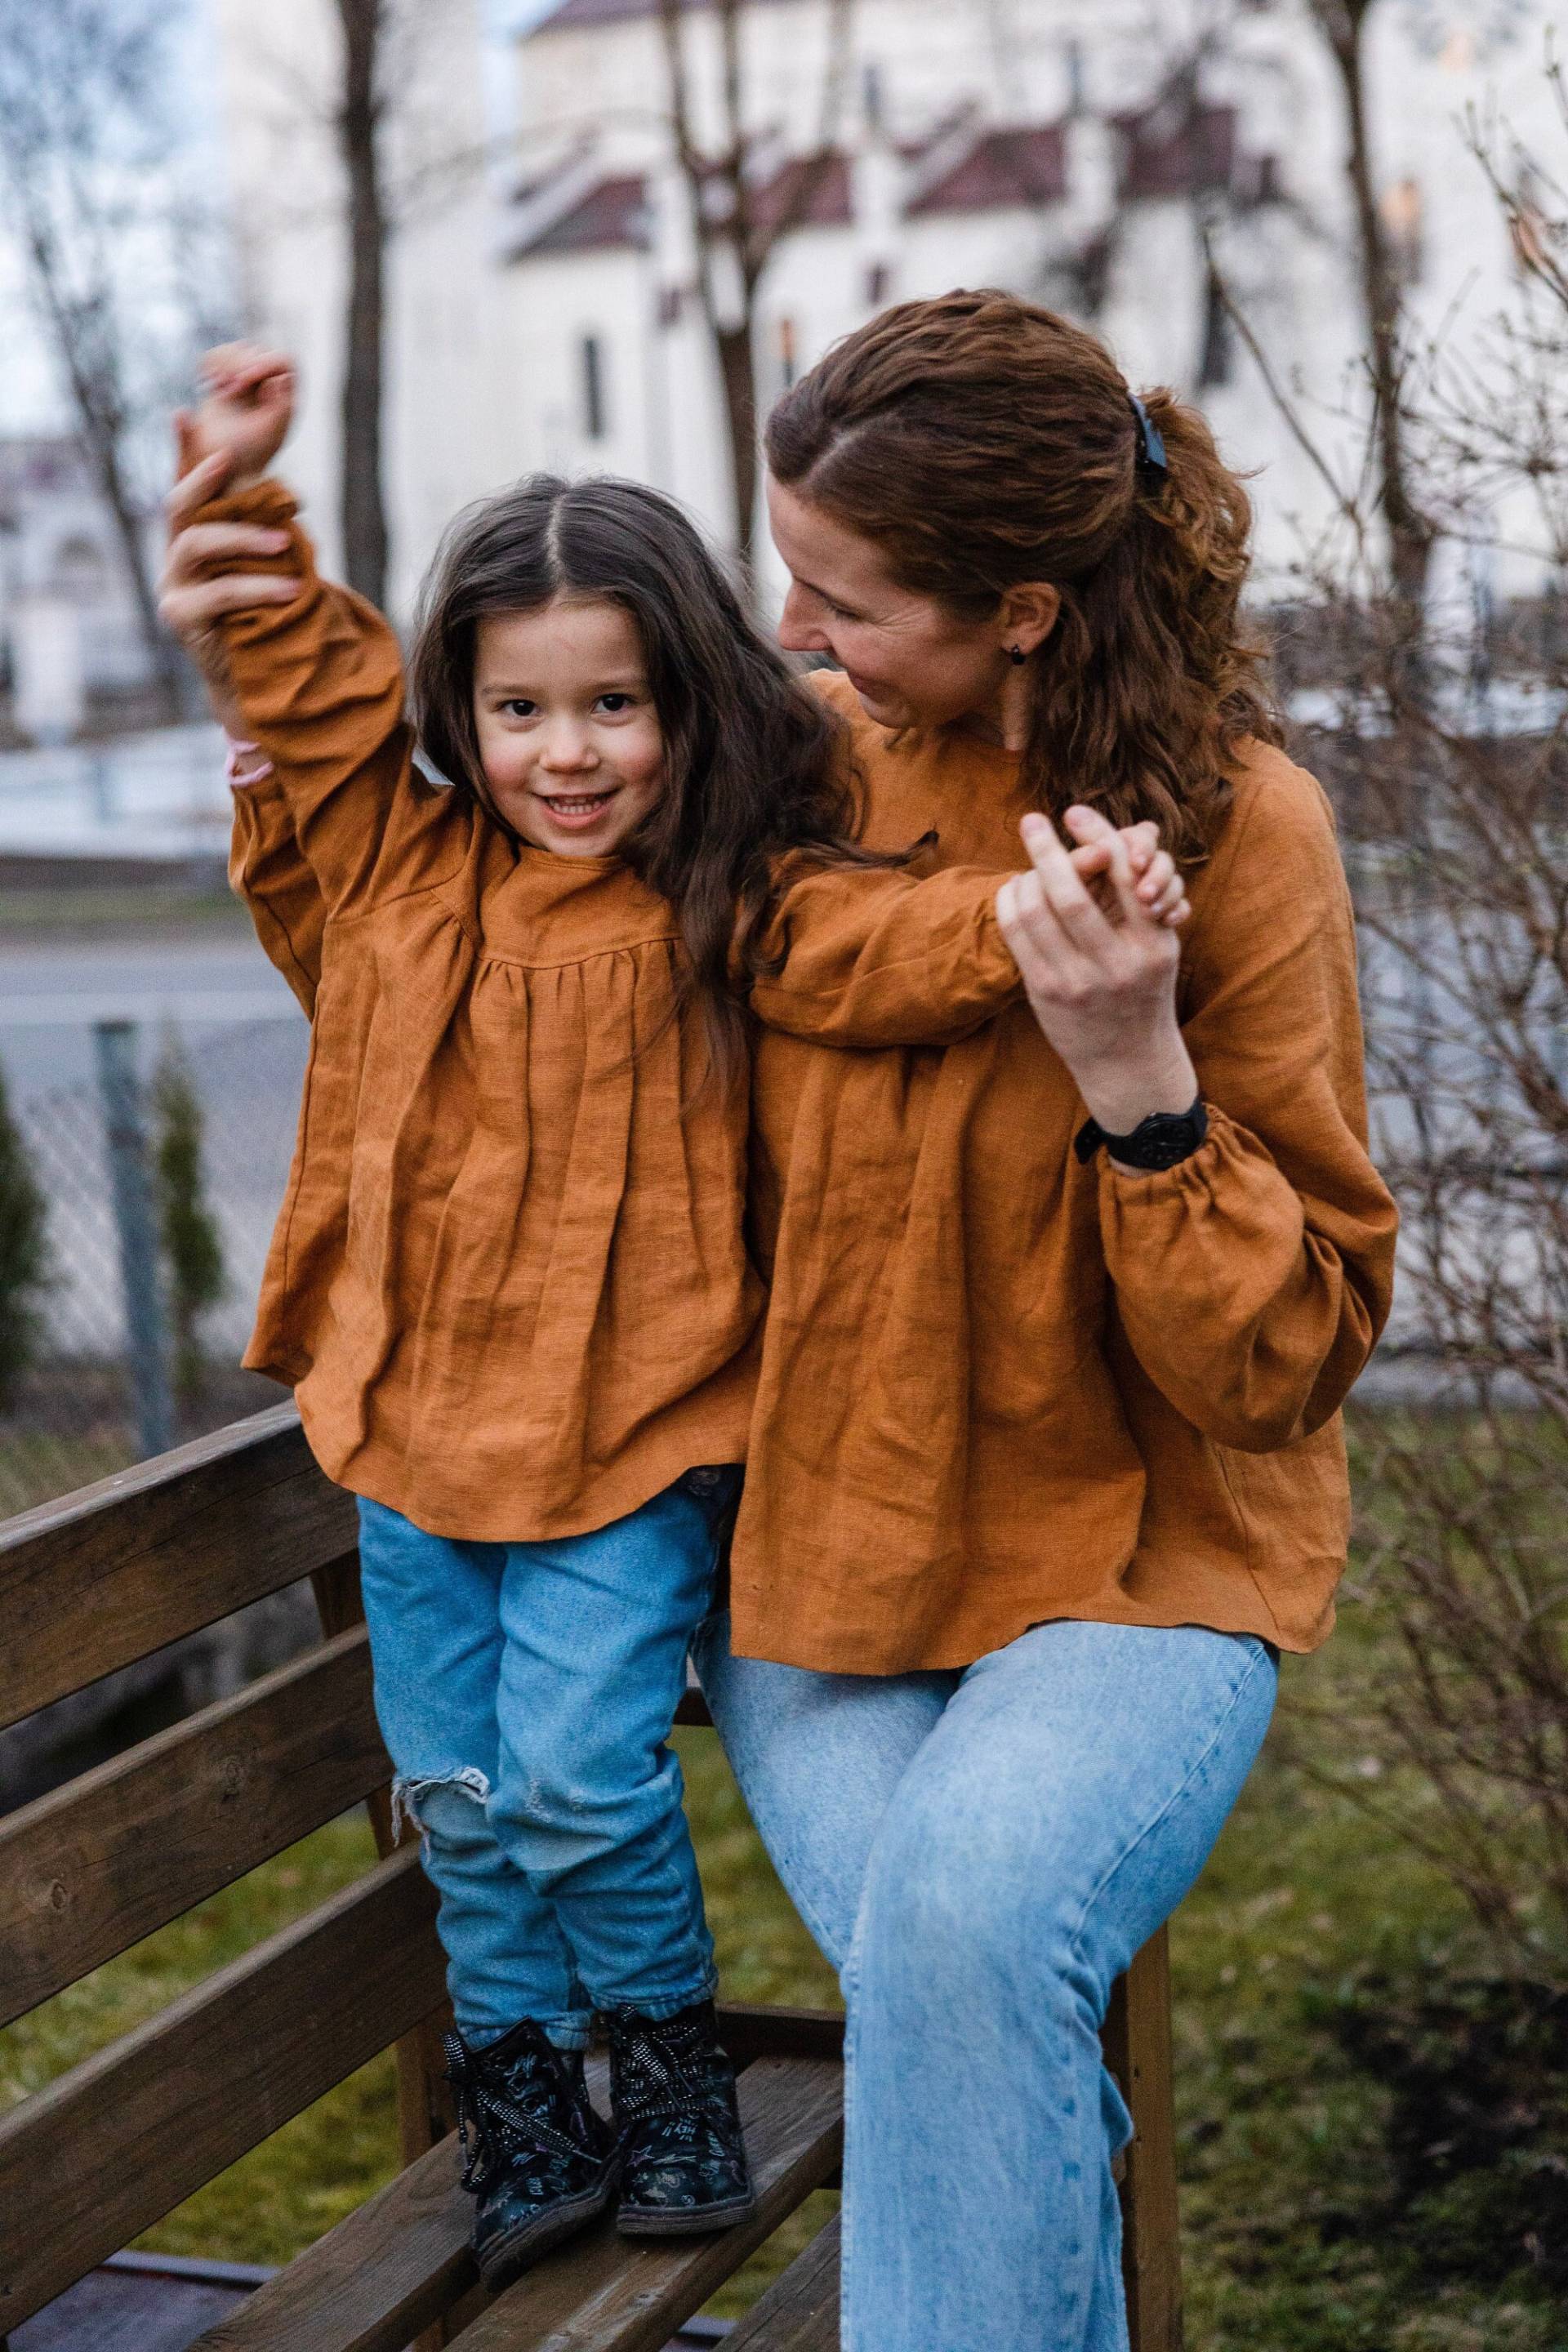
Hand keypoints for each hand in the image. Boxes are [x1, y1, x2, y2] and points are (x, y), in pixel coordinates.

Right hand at [157, 448, 298, 733]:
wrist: (256, 673)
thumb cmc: (265, 613)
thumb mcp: (266, 566)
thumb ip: (265, 531)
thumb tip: (287, 492)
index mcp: (193, 533)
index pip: (183, 484)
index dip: (181, 452)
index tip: (183, 414)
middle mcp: (175, 554)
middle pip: (177, 506)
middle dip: (204, 480)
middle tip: (235, 463)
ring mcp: (172, 584)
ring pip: (196, 544)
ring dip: (243, 537)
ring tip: (287, 543)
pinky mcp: (180, 615)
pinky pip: (219, 593)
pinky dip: (257, 586)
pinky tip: (292, 588)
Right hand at [175, 342, 295, 490]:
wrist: (226, 465)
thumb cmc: (253, 454)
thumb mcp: (271, 434)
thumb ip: (283, 408)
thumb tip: (283, 378)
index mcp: (285, 395)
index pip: (283, 362)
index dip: (265, 363)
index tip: (245, 379)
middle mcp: (268, 384)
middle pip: (257, 351)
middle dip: (241, 363)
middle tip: (230, 388)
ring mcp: (245, 380)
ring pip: (237, 350)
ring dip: (225, 362)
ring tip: (220, 389)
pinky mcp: (224, 380)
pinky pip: (217, 356)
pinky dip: (211, 363)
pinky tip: (210, 383)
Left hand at [995, 806, 1197, 1143]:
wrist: (1130, 1061)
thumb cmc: (1142, 991)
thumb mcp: (1157, 946)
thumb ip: (1138, 899)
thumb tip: (1105, 840)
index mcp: (1154, 940)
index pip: (1124, 873)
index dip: (1098, 835)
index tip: (1074, 811)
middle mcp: (1117, 961)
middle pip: (1070, 890)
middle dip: (1046, 848)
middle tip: (1030, 820)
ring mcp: (1079, 980)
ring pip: (1037, 911)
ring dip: (1024, 878)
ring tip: (1022, 867)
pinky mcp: (1047, 993)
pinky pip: (1017, 935)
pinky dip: (1009, 905)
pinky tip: (1011, 894)